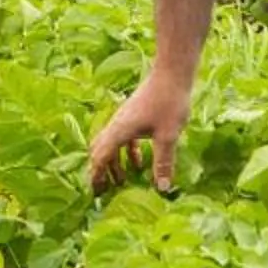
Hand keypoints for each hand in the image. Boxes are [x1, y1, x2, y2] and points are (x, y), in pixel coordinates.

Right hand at [87, 68, 191, 196]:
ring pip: (110, 144)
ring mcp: (124, 118)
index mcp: (119, 131)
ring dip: (114, 163)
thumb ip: (163, 162)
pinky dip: (126, 152)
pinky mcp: (133, 114)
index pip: (101, 157)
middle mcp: (116, 124)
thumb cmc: (168, 103)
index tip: (96, 193)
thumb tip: (162, 188)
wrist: (172, 73)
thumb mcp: (168, 136)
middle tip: (104, 191)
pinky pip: (123, 137)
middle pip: (100, 150)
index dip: (97, 176)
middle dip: (101, 171)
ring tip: (122, 181)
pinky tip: (139, 162)